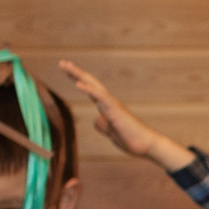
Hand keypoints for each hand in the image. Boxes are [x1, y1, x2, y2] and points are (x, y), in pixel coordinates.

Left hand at [60, 61, 190, 170]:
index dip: (79, 79)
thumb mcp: (111, 132)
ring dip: (79, 75)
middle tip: (62, 62)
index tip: (67, 71)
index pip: (91, 90)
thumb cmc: (131, 139)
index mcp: (107, 106)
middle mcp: (109, 102)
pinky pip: (100, 97)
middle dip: (75, 72)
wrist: (146, 145)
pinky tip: (77, 83)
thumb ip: (102, 124)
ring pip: (93, 86)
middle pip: (90, 83)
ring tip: (65, 65)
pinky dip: (89, 89)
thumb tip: (97, 118)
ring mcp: (112, 105)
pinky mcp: (115, 111)